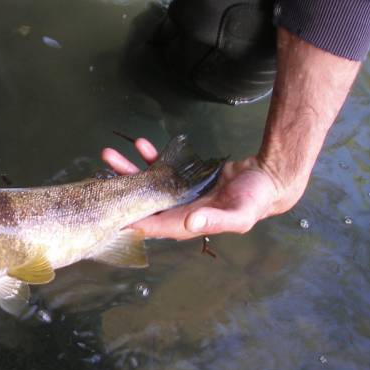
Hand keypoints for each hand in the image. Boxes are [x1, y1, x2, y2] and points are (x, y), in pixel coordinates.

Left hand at [101, 137, 299, 240]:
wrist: (269, 180)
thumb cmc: (255, 200)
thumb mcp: (239, 214)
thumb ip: (214, 220)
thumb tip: (190, 224)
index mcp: (185, 224)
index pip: (150, 224)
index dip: (128, 219)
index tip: (106, 212)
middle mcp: (177, 211)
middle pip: (140, 202)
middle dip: (120, 187)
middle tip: (101, 170)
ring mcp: (179, 193)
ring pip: (146, 182)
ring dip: (129, 169)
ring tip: (109, 154)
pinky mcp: (184, 176)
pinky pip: (162, 167)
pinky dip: (152, 157)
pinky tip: (142, 145)